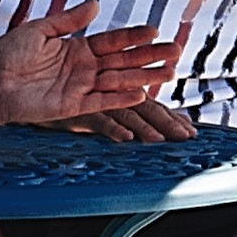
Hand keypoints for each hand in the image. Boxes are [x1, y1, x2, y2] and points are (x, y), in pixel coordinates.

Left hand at [0, 1, 177, 126]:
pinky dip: (121, 99)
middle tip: (176, 52)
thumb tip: (96, 4)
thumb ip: (69, 20)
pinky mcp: (72, 106)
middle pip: (123, 61)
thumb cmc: (8, 55)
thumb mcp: (39, 30)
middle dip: (150, 57)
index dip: (133, 36)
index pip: (113, 41)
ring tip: (169, 73)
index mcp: (77, 47)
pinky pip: (102, 102)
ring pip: (119, 82)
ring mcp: (80, 87)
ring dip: (144, 77)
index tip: (155, 30)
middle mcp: (84, 68)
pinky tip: (142, 93)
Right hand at [64, 98, 198, 142]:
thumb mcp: (106, 111)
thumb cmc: (76, 105)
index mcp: (125, 96)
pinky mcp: (79, 112)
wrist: (44, 97)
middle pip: (147, 110)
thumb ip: (135, 116)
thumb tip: (168, 125)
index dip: (174, 119)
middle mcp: (116, 96)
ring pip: (127, 114)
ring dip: (145, 127)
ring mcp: (99, 102)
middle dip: (168, 122)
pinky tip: (125, 138)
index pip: (155, 109)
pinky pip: (98, 121)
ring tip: (160, 141)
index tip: (192, 133)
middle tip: (187, 135)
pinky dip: (112, 129)